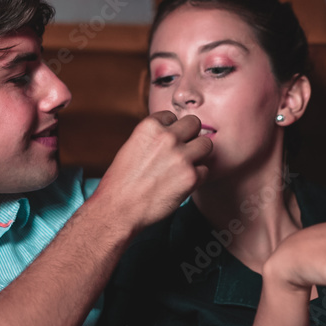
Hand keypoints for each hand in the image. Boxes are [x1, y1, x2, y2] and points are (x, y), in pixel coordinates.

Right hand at [93, 112, 211, 232]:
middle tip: (182, 151)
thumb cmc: (121, 182)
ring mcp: (181, 157)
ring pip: (206, 144)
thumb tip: (171, 135)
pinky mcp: (191, 177)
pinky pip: (205, 170)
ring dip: (198, 154)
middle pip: (195, 124)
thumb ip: (153, 138)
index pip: (172, 116)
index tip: (166, 144)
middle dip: (190, 136)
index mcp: (149, 127)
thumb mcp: (131, 147)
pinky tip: (181, 183)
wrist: (119, 209)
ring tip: (185, 166)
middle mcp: (167, 138)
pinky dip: (196, 177)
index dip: (171, 130)